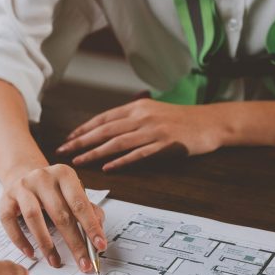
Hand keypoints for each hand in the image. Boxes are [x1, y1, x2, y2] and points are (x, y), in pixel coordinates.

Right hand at [0, 164, 106, 272]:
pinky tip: (31, 253)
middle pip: (60, 214)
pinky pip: (10, 222)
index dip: (91, 227)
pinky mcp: (5, 199)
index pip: (80, 204)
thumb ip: (88, 210)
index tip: (99, 246)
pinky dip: (20, 240)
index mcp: (64, 174)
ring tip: (55, 261)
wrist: (23, 175)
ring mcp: (22, 187)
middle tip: (83, 263)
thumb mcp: (72, 193)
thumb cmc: (52, 189)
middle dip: (74, 243)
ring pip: (33, 217)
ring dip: (46, 244)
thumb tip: (99, 231)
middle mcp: (42, 178)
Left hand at [56, 98, 222, 171]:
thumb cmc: (181, 120)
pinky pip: (139, 154)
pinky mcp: (165, 145)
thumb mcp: (154, 112)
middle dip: (81, 141)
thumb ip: (132, 118)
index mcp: (137, 107)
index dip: (83, 128)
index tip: (68, 138)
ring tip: (79, 161)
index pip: (104, 118)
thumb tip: (108, 128)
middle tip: (63, 151)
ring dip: (95, 152)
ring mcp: (154, 131)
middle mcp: (142, 117)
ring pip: (117, 142)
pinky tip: (108, 167)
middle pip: (105, 130)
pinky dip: (121, 161)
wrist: (211, 122)